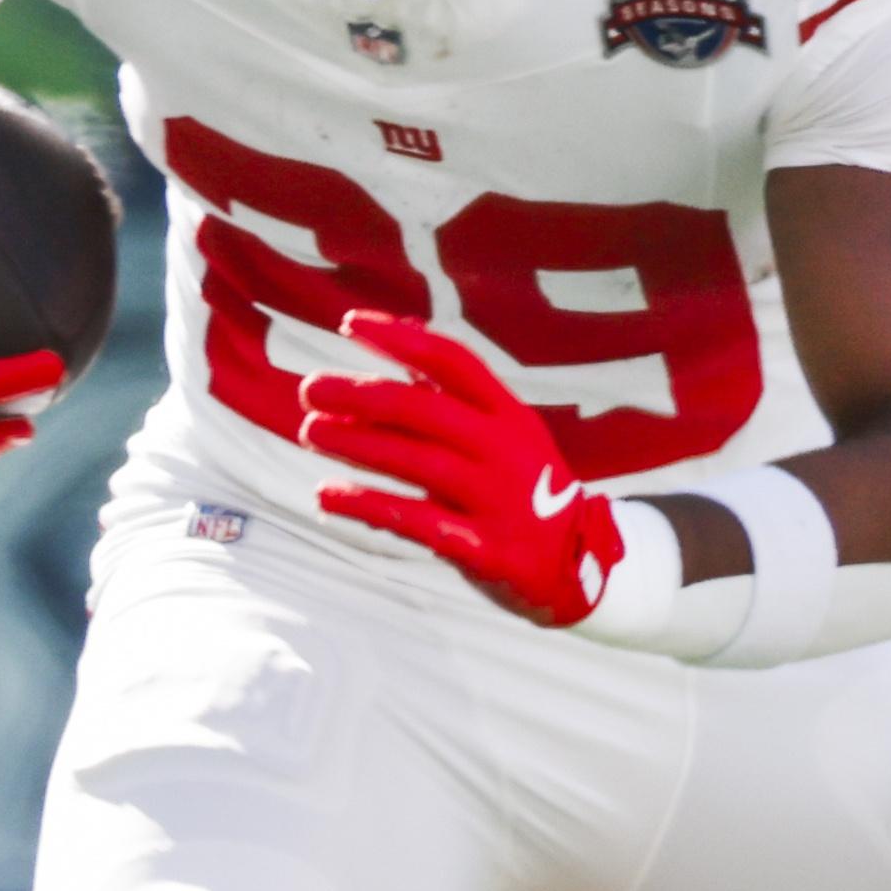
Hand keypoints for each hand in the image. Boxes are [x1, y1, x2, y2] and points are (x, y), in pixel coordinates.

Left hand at [301, 311, 620, 626]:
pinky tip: (327, 494)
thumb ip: (452, 391)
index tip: (349, 324)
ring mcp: (497, 500)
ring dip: (355, 443)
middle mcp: (504, 450)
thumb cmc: (525, 489)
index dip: (399, 339)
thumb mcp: (505, 432)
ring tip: (310, 432)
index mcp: (509, 415)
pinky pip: (416, 522)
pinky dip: (367, 505)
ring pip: (414, 462)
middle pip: (422, 409)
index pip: (452, 361)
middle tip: (310, 389)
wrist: (581, 567)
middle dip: (360, 394)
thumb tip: (402, 332)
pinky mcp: (484, 548)